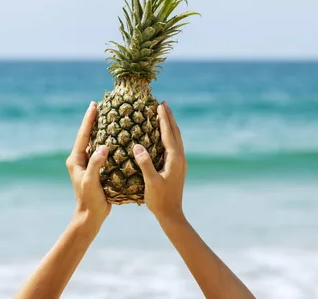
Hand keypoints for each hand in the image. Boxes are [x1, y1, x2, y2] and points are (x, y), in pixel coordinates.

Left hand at [66, 102, 110, 228]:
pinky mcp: (96, 170)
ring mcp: (88, 164)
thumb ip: (96, 164)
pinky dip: (110, 143)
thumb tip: (103, 147)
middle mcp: (80, 159)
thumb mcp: (91, 181)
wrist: (91, 217)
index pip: (83, 135)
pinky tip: (120, 138)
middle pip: (88, 135)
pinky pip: (102, 152)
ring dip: (103, 130)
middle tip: (102, 105)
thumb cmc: (90, 200)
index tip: (94, 104)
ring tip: (112, 117)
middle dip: (95, 121)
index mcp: (76, 159)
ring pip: (95, 142)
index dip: (89, 119)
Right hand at [133, 101, 186, 221]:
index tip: (160, 106)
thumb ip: (145, 164)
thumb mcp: (151, 182)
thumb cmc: (159, 200)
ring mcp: (179, 163)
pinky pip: (174, 145)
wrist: (171, 215)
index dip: (164, 119)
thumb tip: (138, 146)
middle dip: (169, 118)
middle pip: (175, 133)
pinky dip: (169, 135)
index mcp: (174, 159)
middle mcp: (179, 158)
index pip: (168, 134)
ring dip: (170, 125)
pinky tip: (163, 136)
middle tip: (163, 104)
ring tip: (164, 114)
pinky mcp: (176, 167)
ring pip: (176, 138)